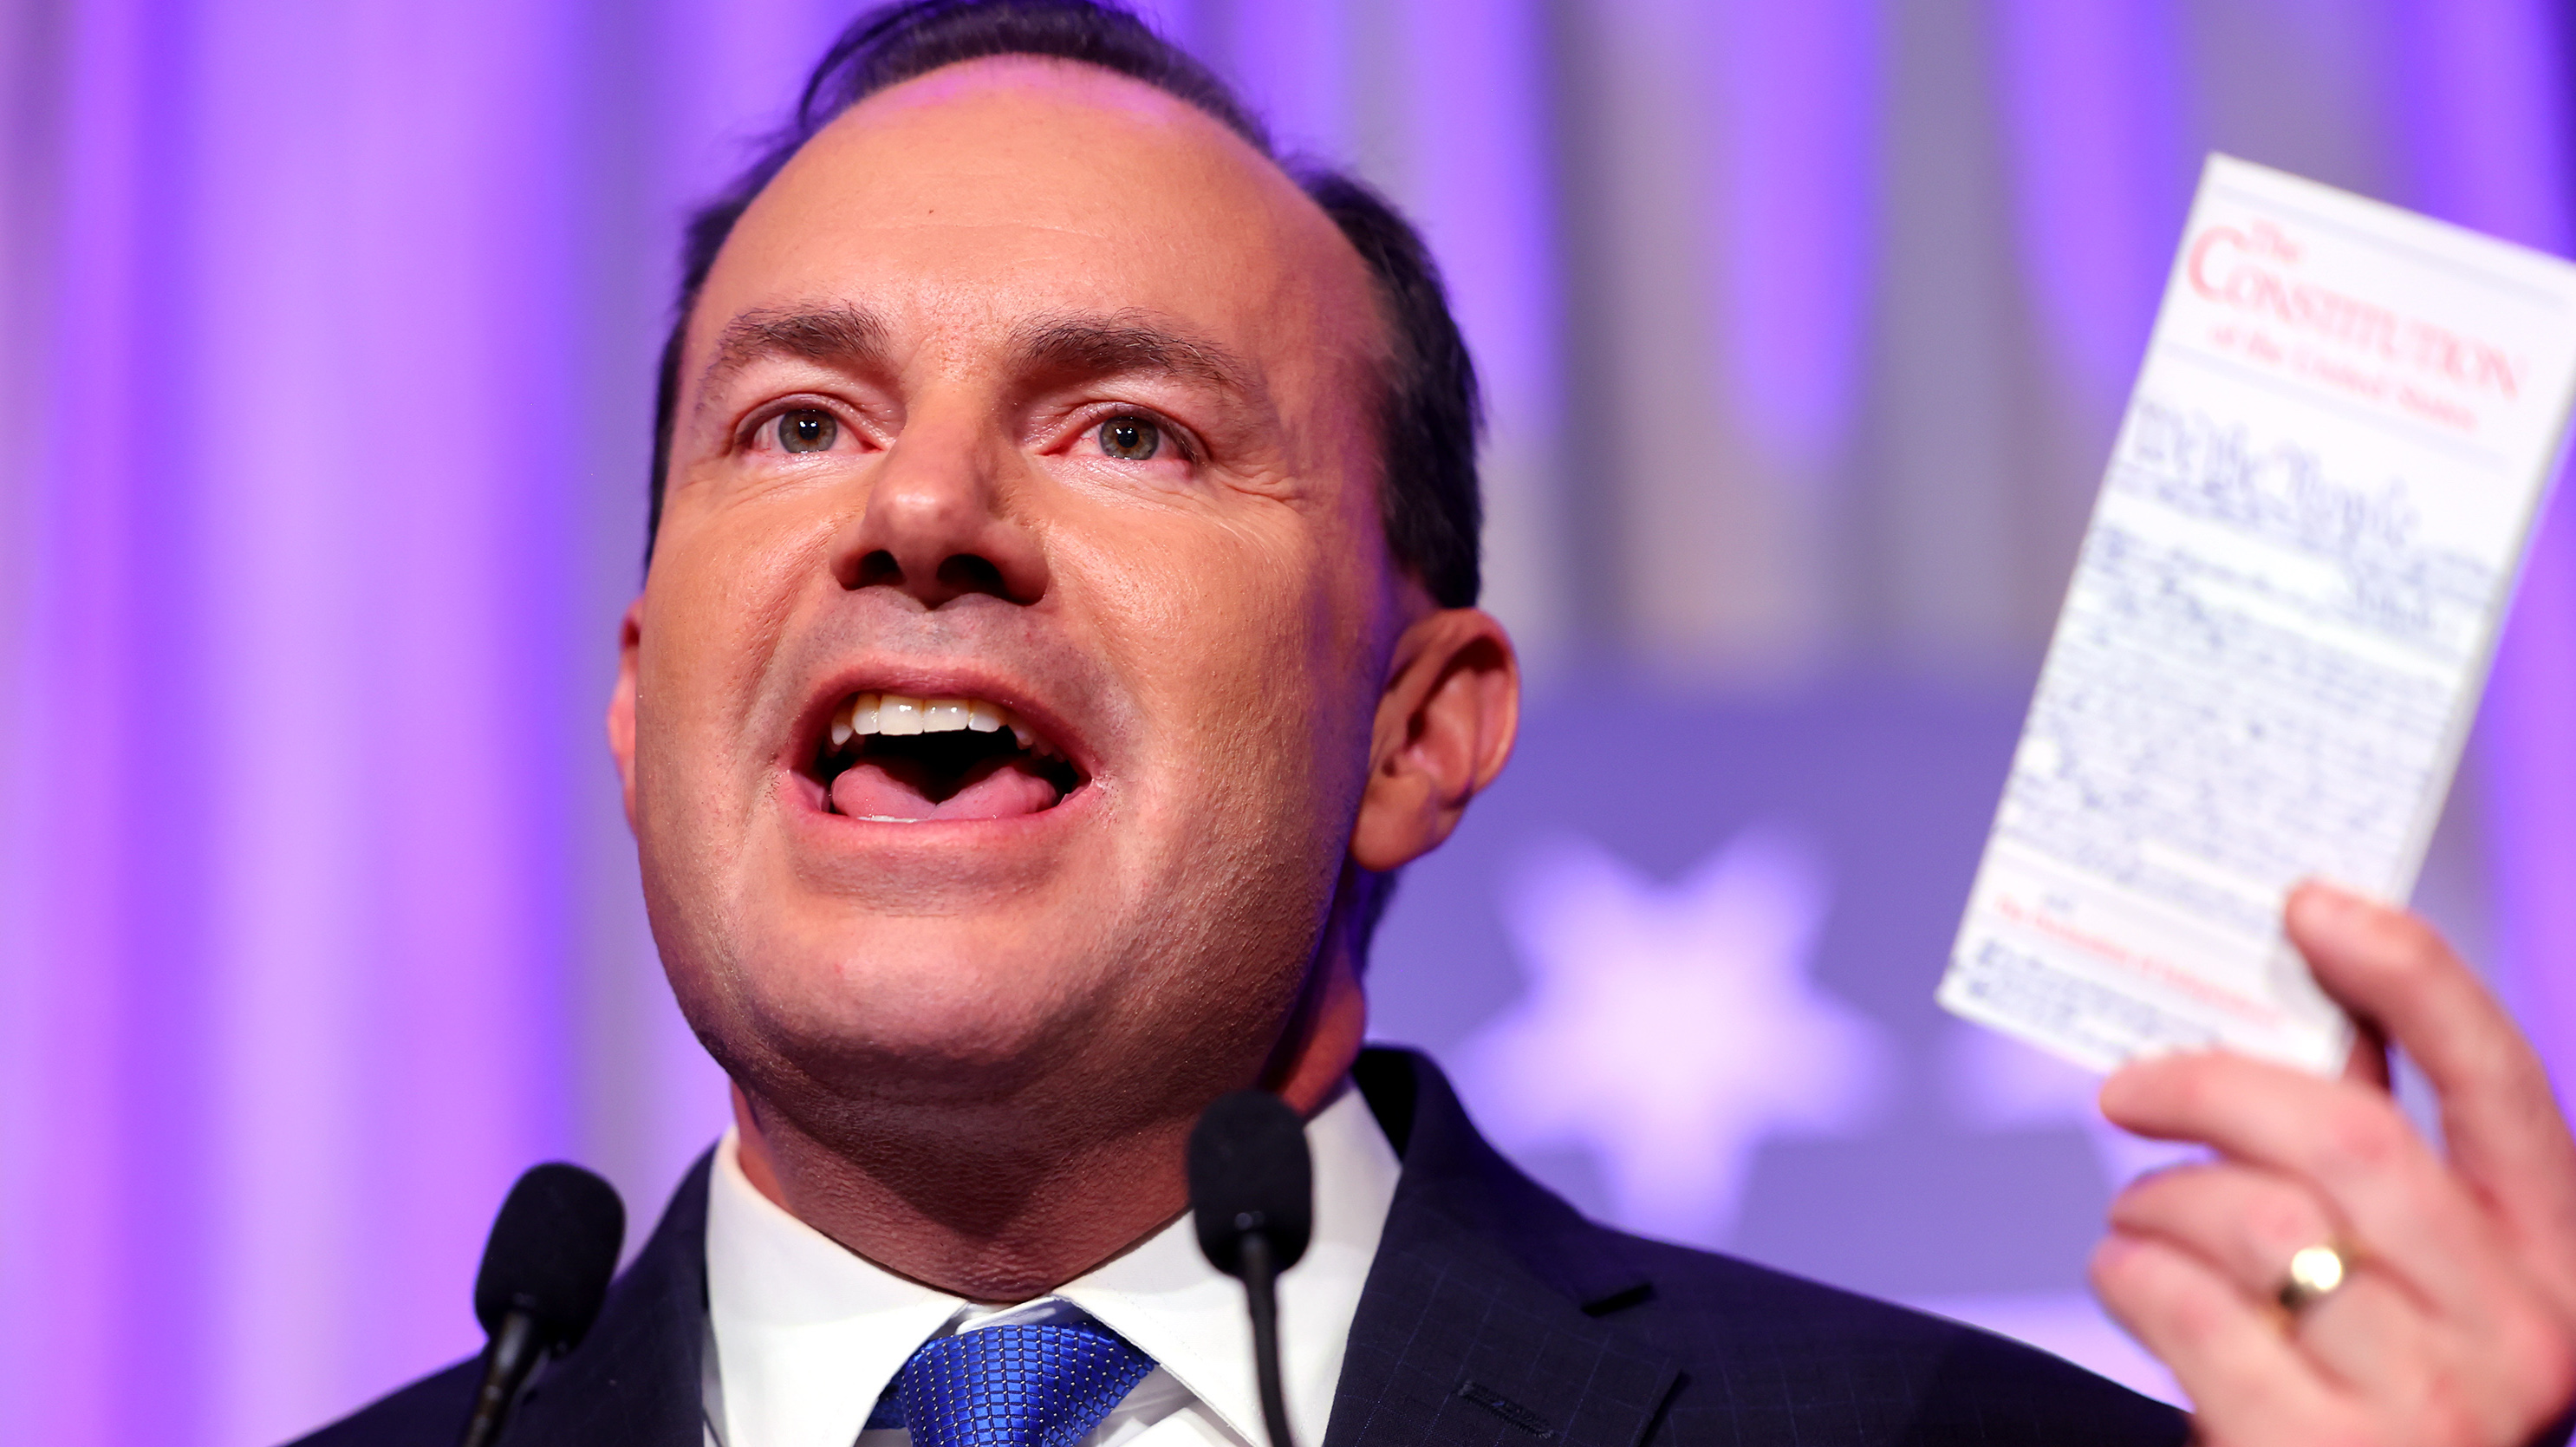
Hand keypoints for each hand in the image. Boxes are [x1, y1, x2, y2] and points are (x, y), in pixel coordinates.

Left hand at [2090, 882, 2575, 1444]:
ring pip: (2256, 1217)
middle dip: (2210, 1087)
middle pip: (2348, 1136)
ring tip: (2135, 1220)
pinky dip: (2128, 1272)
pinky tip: (2127, 1277)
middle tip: (2129, 1089)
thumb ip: (2373, 1156)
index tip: (2311, 904)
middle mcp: (2518, 1327)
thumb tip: (2293, 998)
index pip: (2500, 1078)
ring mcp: (2428, 1400)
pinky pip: (2187, 1304)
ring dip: (2157, 1200)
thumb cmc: (2357, 1386)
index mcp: (2553, 1257)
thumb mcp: (2409, 1275)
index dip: (2411, 975)